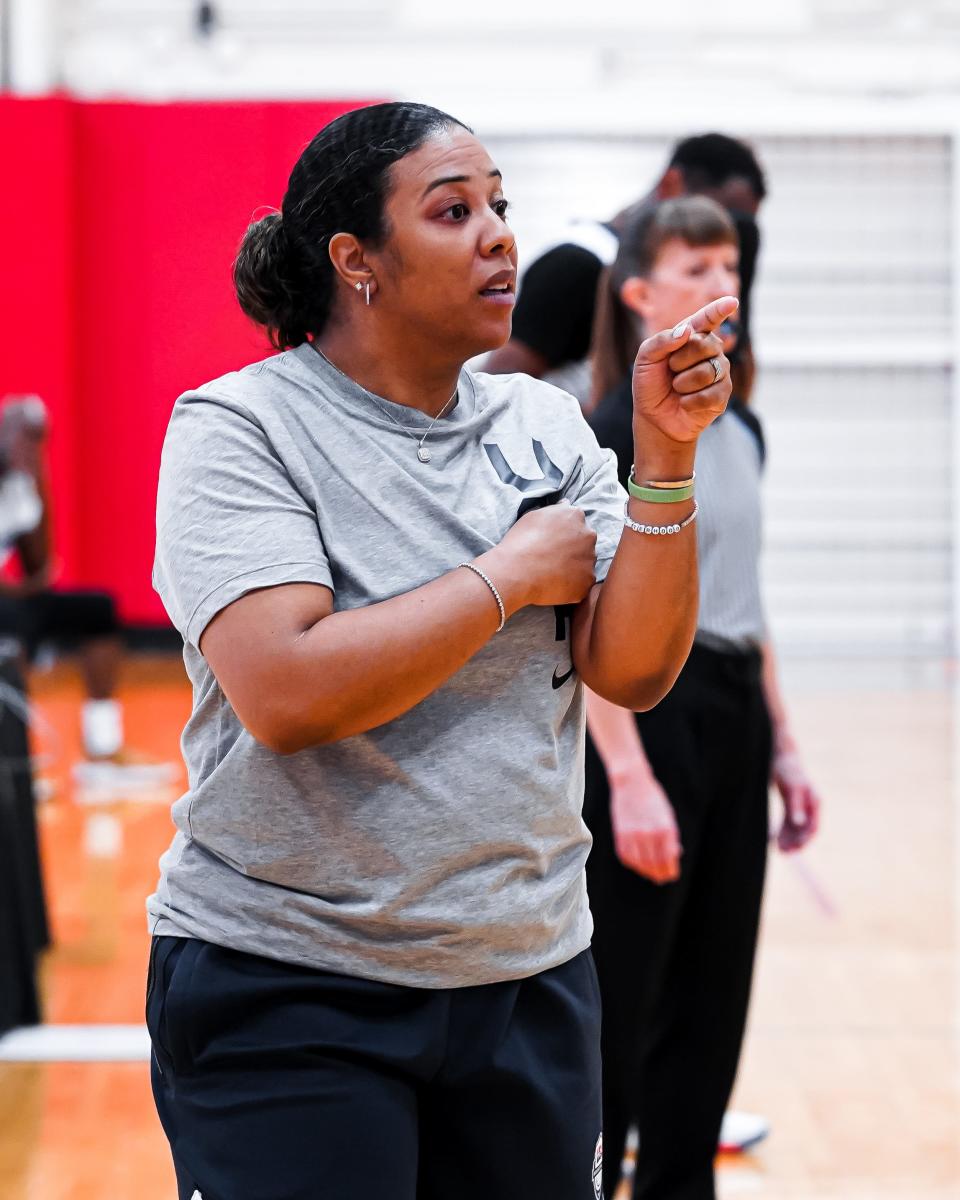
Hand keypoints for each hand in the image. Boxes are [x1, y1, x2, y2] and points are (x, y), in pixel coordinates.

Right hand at [490, 502, 596, 609]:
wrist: (515, 573)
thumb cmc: (520, 542)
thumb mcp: (534, 516)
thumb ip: (555, 510)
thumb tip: (566, 504)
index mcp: (575, 515)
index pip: (576, 523)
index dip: (564, 534)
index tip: (552, 543)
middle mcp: (588, 535)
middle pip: (584, 542)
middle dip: (573, 549)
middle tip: (552, 558)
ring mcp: (590, 559)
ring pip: (585, 563)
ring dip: (573, 567)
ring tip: (552, 572)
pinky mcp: (588, 581)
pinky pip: (582, 582)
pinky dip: (572, 585)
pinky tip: (555, 584)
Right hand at [609, 763, 681, 883]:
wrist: (631, 782)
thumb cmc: (653, 798)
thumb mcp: (667, 815)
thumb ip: (671, 836)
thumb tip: (675, 855)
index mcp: (665, 829)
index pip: (668, 860)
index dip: (670, 871)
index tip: (671, 875)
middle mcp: (649, 834)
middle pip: (654, 865)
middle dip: (659, 874)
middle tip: (661, 878)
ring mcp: (633, 834)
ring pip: (639, 864)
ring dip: (646, 871)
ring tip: (650, 872)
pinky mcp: (620, 834)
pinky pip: (626, 856)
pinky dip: (632, 863)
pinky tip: (637, 862)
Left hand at [631, 296, 737, 470]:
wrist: (654, 418)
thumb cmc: (650, 384)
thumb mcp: (645, 360)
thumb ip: (661, 341)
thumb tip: (686, 331)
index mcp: (692, 336)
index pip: (708, 319)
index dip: (719, 310)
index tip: (732, 302)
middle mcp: (710, 350)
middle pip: (705, 344)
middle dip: (680, 360)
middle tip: (671, 371)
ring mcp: (719, 372)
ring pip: (708, 370)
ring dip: (683, 383)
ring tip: (677, 388)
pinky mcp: (722, 394)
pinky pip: (711, 393)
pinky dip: (690, 401)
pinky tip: (685, 403)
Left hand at [772, 747, 820, 851]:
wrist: (782, 755)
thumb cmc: (788, 769)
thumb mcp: (791, 787)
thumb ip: (796, 805)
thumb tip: (800, 824)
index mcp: (814, 801)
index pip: (813, 827)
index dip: (803, 840)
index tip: (792, 849)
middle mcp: (810, 806)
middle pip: (805, 830)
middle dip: (795, 843)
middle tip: (782, 853)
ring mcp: (801, 806)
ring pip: (796, 828)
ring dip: (788, 840)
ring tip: (777, 850)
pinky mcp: (792, 805)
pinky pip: (789, 822)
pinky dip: (783, 831)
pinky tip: (773, 839)